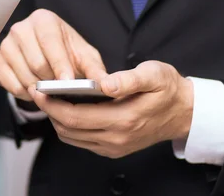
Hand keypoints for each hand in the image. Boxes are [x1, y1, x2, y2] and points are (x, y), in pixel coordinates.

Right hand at [0, 9, 106, 100]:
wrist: (48, 55)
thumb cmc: (67, 53)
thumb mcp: (85, 57)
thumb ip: (95, 69)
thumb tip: (106, 84)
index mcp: (43, 19)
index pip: (50, 42)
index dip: (59, 64)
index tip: (67, 82)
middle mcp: (21, 28)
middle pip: (36, 62)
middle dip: (51, 80)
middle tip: (61, 89)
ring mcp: (6, 45)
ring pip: (24, 75)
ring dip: (39, 89)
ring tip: (50, 89)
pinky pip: (10, 85)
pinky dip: (25, 93)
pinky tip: (34, 89)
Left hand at [29, 61, 193, 157]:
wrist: (184, 113)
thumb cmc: (168, 90)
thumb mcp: (154, 75)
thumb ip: (128, 79)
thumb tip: (104, 83)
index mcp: (124, 119)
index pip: (76, 116)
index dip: (53, 104)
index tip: (39, 90)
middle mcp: (116, 138)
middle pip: (68, 129)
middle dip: (49, 110)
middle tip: (38, 92)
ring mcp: (114, 147)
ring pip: (71, 138)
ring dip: (57, 120)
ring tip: (50, 99)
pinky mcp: (113, 149)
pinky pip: (81, 141)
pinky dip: (69, 127)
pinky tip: (67, 109)